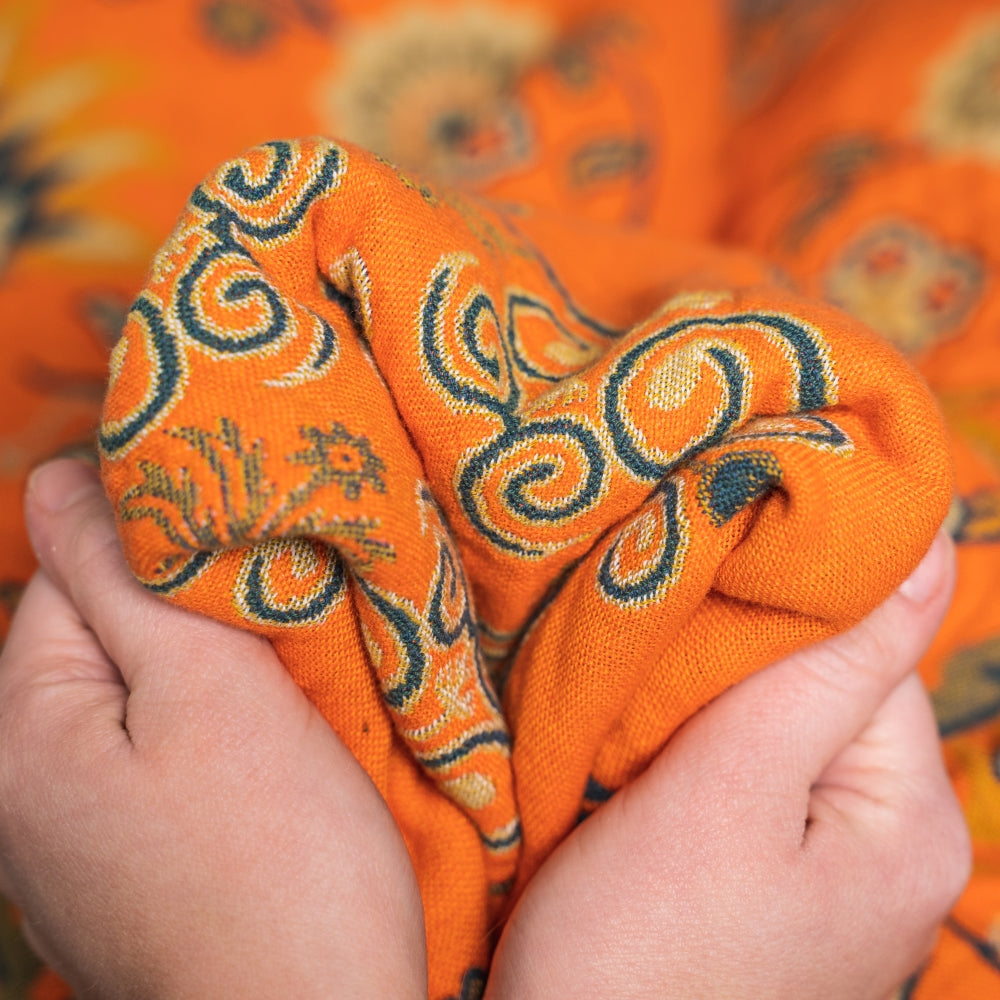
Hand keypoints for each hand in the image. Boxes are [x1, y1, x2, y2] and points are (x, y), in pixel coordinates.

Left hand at [0, 460, 426, 999]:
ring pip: (141, 694)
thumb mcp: (206, 687)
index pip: (73, 573)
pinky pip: (157, 756)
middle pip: (107, 635)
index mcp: (18, 731)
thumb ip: (123, 576)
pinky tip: (267, 769)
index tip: (256, 574)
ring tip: (286, 708)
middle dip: (194, 619)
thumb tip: (56, 475)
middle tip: (283, 650)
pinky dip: (213, 738)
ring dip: (211, 679)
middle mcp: (18, 786)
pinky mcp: (123, 864)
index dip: (172, 554)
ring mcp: (68, 835)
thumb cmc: (277, 861)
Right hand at [487, 530, 969, 999]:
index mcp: (913, 824)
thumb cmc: (641, 945)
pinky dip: (701, 749)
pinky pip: (754, 775)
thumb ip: (833, 665)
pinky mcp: (775, 881)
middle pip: (831, 688)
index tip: (698, 595)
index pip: (874, 653)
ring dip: (713, 703)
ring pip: (783, 725)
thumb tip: (933, 543)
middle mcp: (895, 849)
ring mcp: (835, 872)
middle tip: (655, 665)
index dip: (784, 609)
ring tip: (643, 715)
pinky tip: (648, 761)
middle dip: (742, 662)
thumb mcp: (732, 787)